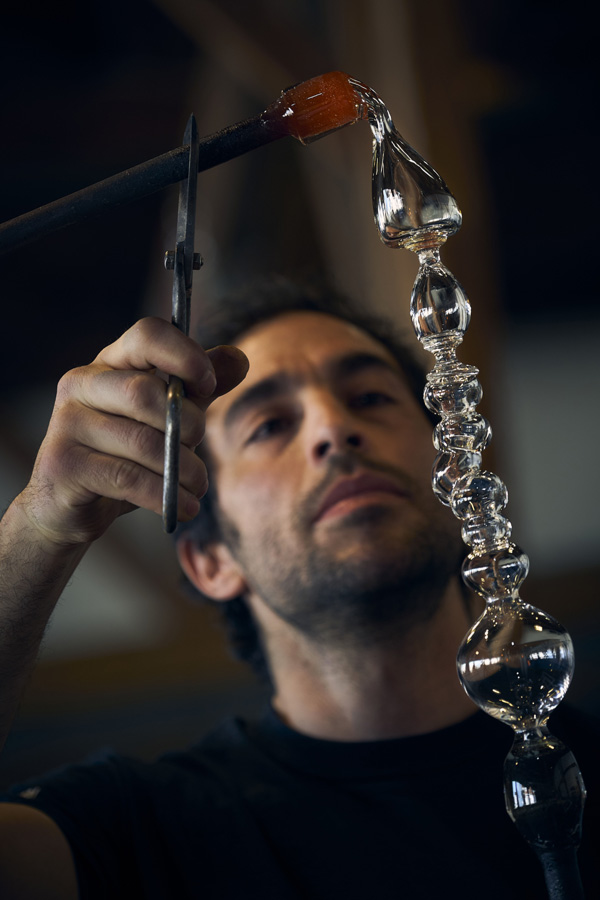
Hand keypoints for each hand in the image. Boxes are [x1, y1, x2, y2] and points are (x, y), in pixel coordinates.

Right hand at [18, 318, 247, 546]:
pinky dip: (164, 495)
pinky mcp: (63, 465)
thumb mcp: (166, 418)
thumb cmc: (122, 455)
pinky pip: (127, 477)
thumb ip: (197, 389)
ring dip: (182, 469)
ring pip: (140, 441)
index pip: (147, 335)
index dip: (185, 355)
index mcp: (108, 363)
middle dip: (187, 425)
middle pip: (144, 392)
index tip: (209, 384)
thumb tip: (238, 359)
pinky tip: (185, 506)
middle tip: (199, 449)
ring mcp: (66, 423)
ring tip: (197, 487)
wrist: (67, 505)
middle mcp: (81, 384)